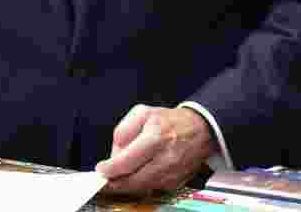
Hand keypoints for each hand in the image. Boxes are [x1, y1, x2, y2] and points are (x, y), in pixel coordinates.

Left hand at [95, 105, 214, 194]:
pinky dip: (141, 184)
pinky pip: (152, 187)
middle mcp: (165, 158)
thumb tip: (114, 152)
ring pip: (142, 186)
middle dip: (115, 181)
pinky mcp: (176, 182)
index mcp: (156, 137)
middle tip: (105, 178)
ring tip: (117, 177)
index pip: (127, 161)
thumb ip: (123, 130)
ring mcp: (172, 173)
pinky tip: (134, 176)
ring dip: (127, 184)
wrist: (200, 130)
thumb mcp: (142, 113)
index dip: (111, 169)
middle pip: (134, 179)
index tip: (101, 169)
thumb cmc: (170, 121)